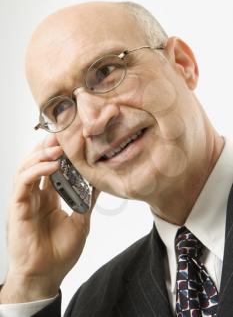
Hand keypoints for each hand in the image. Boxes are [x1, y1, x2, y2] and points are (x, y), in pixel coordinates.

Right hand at [0, 135, 99, 302]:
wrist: (46, 276)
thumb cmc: (60, 252)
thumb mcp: (81, 220)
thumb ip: (87, 200)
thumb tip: (100, 182)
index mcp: (49, 196)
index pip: (52, 167)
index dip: (60, 153)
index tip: (74, 140)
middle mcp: (36, 194)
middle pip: (37, 162)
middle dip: (49, 147)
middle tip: (64, 135)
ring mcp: (26, 199)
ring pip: (27, 167)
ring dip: (42, 154)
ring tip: (59, 147)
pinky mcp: (18, 207)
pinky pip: (23, 183)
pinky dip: (36, 171)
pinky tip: (52, 166)